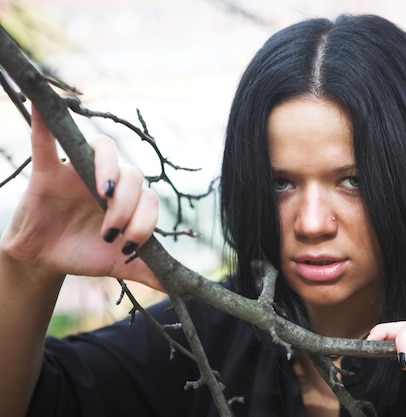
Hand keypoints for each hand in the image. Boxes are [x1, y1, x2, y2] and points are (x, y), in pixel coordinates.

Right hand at [0, 107, 160, 288]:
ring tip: (104, 194)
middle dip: (128, 205)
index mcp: (129, 199)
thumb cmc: (86, 253)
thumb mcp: (119, 264)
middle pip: (132, 174)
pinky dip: (47, 122)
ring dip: (108, 170)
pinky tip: (42, 104)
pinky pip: (47, 140)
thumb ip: (148, 270)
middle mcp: (108, 180)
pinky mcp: (49, 171)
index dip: (145, 220)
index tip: (130, 245)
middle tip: (113, 231)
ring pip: (104, 151)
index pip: (150, 198)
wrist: (46, 259)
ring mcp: (79, 171)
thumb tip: (183, 289)